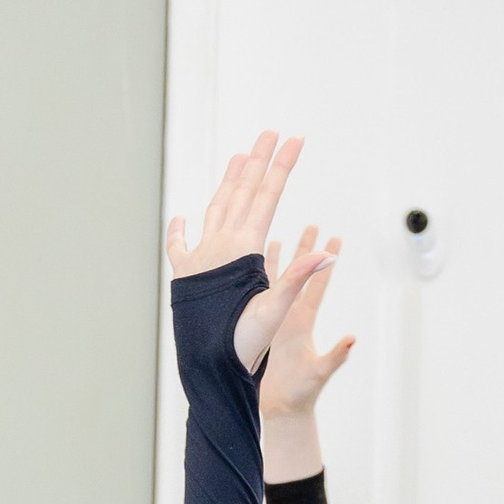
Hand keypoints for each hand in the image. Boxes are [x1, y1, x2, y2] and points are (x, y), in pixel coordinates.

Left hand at [166, 132, 332, 369]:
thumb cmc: (242, 345)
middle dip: (259, 161)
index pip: (267, 197)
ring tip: (239, 158)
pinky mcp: (184, 276)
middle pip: (242, 193)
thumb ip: (297, 278)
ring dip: (229, 182)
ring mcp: (199, 258)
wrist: (207, 370)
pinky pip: (180, 246)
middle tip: (271, 133)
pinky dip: (180, 230)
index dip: (282, 166)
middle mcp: (218, 246)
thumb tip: (324, 254)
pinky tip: (182, 217)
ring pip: (215, 209)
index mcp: (243, 250)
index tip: (294, 140)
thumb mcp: (275, 311)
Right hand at [257, 231, 352, 420]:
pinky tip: (249, 270)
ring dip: (277, 261)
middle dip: (305, 250)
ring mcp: (275, 324)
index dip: (326, 262)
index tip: (334, 237)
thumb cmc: (299, 396)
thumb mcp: (319, 373)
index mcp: (304, 324)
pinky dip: (253, 284)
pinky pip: (255, 302)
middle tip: (312, 224)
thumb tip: (352, 339)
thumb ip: (336, 356)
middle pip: (300, 277)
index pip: (318, 286)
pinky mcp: (260, 332)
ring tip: (276, 236)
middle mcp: (290, 319)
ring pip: (275, 284)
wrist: (280, 411)